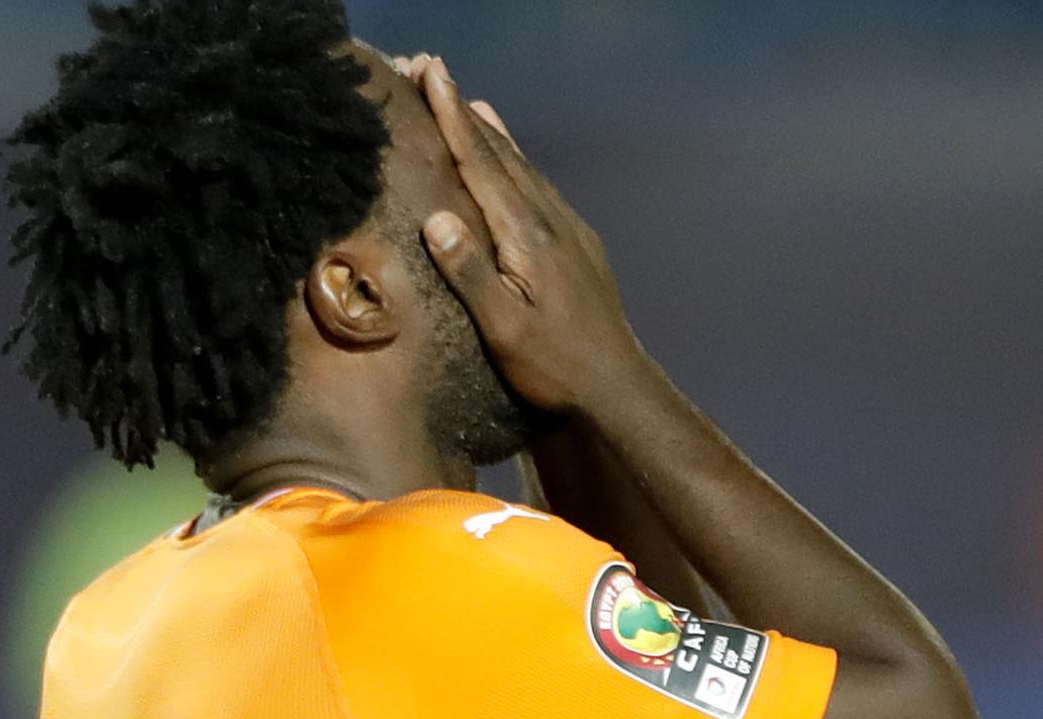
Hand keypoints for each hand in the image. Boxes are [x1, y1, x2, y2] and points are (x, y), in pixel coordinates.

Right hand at [417, 58, 639, 412]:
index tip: (431, 75)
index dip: (452, 118)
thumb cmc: (553, 365)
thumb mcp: (504, 329)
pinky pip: (538, 186)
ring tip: (468, 104)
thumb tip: (436, 218)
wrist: (616, 387)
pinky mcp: (577, 243)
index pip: (482, 164)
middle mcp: (550, 219)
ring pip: (523, 167)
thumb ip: (471, 274)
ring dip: (491, 134)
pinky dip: (516, 162)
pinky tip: (511, 161)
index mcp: (527, 235)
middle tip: (433, 72)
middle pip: (501, 154)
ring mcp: (568, 229)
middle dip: (464, 112)